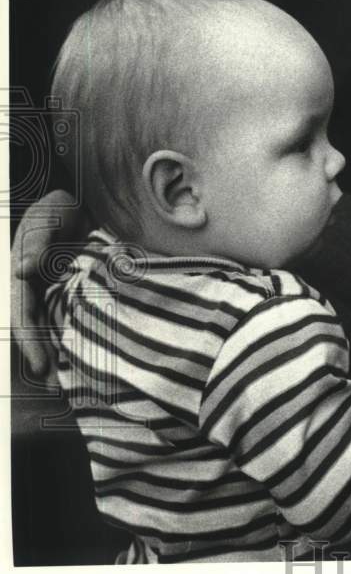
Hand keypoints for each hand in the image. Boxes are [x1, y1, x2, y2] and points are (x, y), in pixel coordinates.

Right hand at [10, 190, 89, 383]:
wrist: (87, 203)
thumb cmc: (59, 210)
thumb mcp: (45, 219)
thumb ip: (35, 242)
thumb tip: (21, 270)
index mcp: (23, 278)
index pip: (23, 314)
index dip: (29, 341)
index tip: (39, 365)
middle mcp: (36, 289)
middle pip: (37, 329)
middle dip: (43, 357)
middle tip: (55, 387)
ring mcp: (55, 292)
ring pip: (55, 328)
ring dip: (61, 354)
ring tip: (71, 383)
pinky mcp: (77, 291)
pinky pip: (76, 319)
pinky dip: (79, 338)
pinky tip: (90, 358)